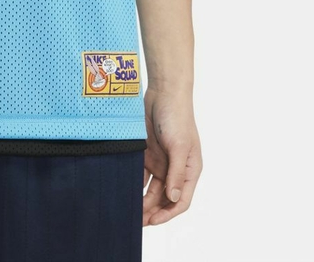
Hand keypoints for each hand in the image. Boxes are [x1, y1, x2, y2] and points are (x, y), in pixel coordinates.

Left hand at [142, 85, 201, 225]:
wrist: (162, 92)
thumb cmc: (177, 116)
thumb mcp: (178, 146)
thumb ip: (176, 172)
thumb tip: (174, 197)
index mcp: (189, 170)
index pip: (181, 200)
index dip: (168, 213)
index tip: (153, 220)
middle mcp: (175, 169)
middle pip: (164, 198)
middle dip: (152, 211)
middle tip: (136, 221)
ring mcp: (161, 162)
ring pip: (151, 189)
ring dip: (142, 200)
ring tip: (128, 210)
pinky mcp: (147, 153)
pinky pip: (140, 173)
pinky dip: (133, 183)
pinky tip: (124, 189)